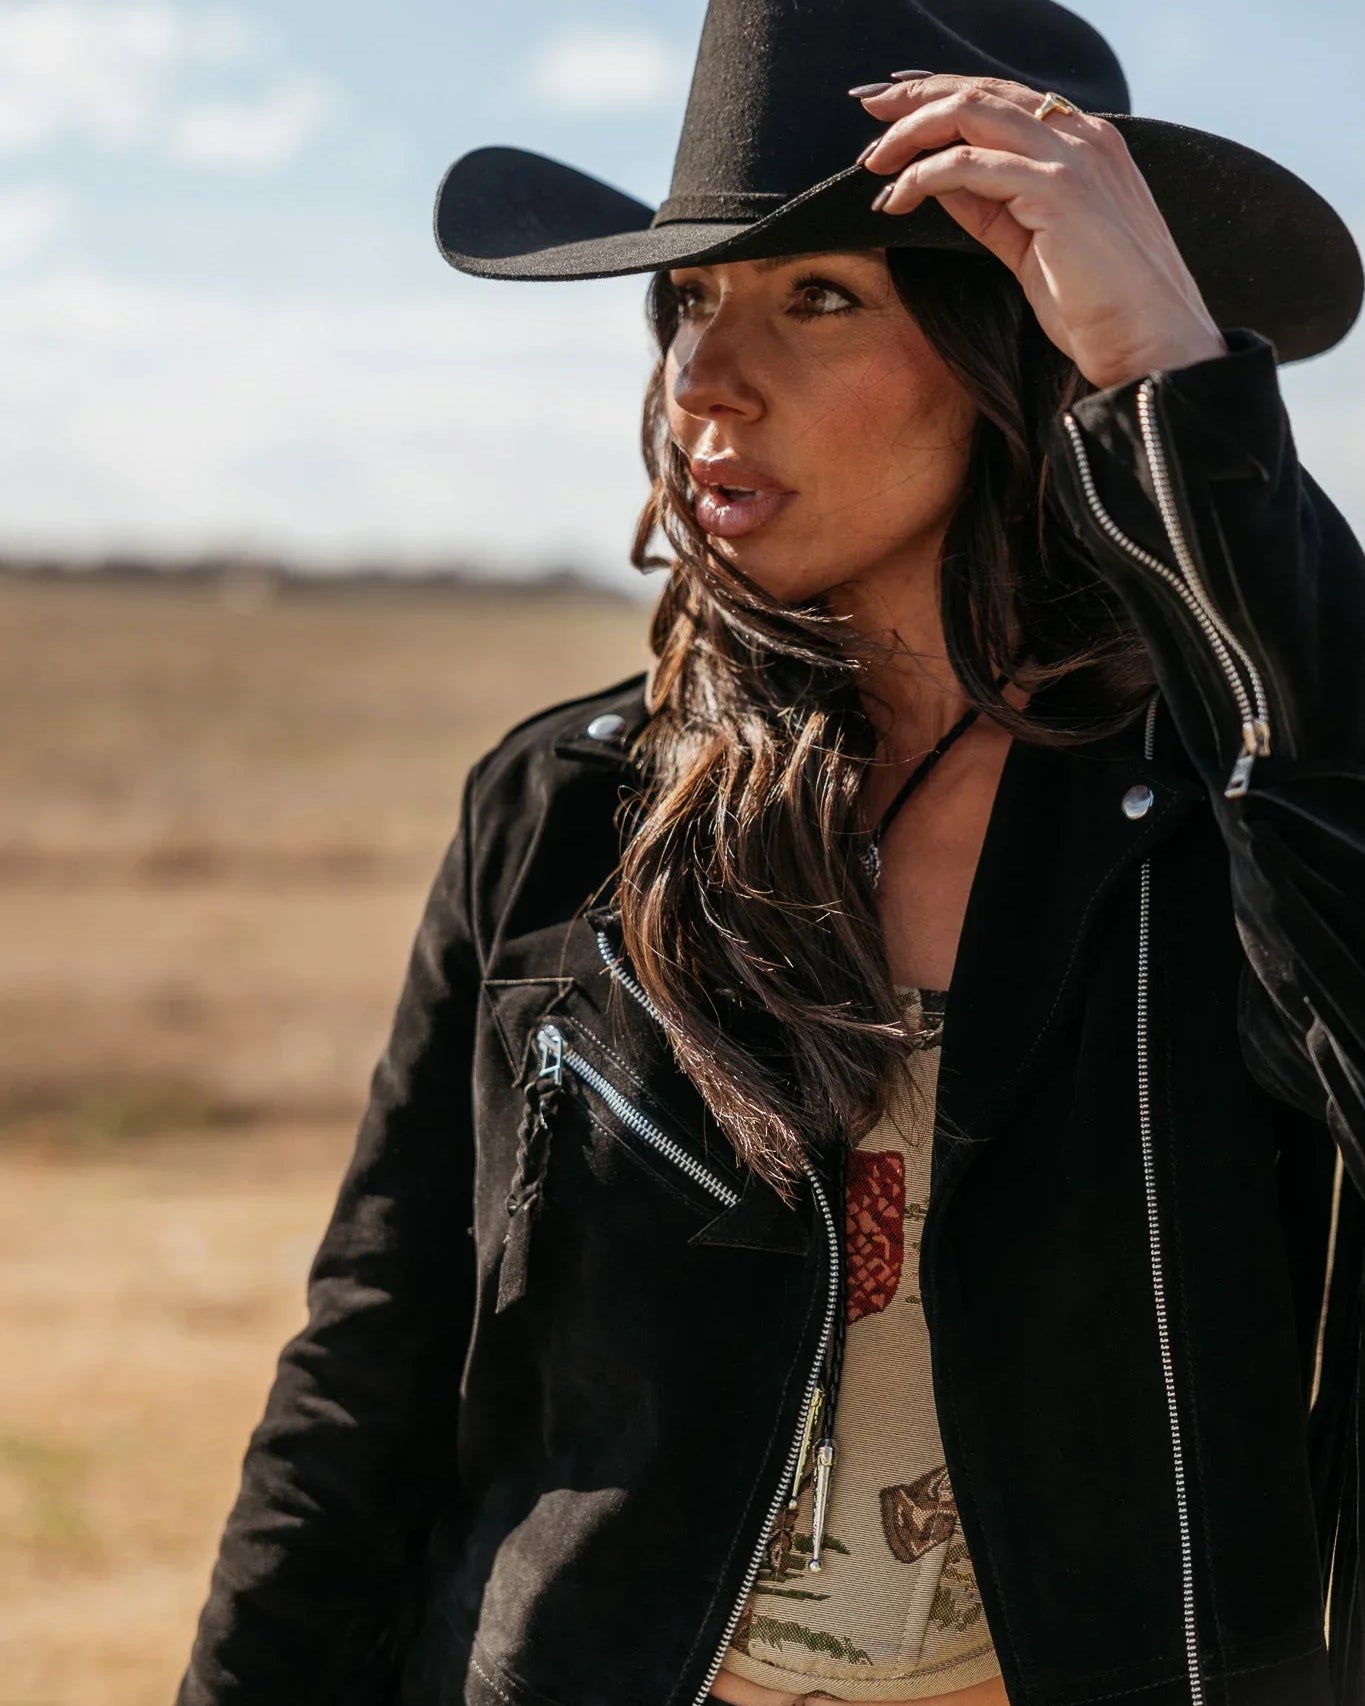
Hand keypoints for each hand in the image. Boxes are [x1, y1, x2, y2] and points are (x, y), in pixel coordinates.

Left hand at [855, 74, 1227, 389]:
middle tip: (868, 110)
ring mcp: (1073, 157)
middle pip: (982, 92)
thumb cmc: (1100, 309)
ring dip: (910, 133)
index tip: (894, 110)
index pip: (1002, 98)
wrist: (1151, 344)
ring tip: (874, 163)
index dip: (943, 96)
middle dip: (916, 97)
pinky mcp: (1057, 188)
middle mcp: (1083, 135)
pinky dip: (922, 176)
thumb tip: (938, 182)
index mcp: (1086, 143)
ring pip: (971, 112)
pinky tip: (896, 197)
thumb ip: (994, 206)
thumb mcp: (1033, 245)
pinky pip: (969, 164)